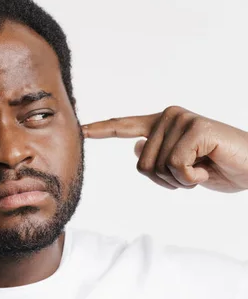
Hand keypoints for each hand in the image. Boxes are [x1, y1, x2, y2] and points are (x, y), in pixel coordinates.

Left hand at [82, 106, 247, 192]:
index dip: (101, 130)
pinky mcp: (195, 128)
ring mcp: (181, 120)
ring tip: (202, 167)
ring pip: (157, 168)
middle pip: (142, 166)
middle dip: (167, 180)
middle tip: (194, 171)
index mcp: (161, 125)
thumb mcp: (181, 167)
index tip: (80, 130)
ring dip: (181, 180)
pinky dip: (192, 178)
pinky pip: (175, 166)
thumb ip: (157, 156)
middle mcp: (168, 117)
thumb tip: (135, 146)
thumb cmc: (218, 167)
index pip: (124, 127)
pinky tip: (208, 167)